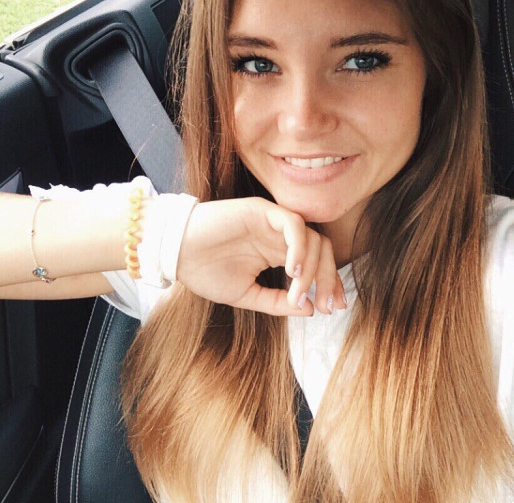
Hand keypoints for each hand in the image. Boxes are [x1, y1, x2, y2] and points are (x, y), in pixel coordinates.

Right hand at [176, 197, 346, 315]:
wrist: (175, 253)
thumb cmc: (205, 271)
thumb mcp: (246, 294)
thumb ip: (277, 302)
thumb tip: (310, 309)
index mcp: (278, 254)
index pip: (316, 263)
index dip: (329, 284)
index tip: (333, 307)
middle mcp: (280, 237)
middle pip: (323, 250)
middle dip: (329, 278)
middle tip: (327, 305)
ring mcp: (273, 222)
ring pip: (313, 237)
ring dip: (313, 268)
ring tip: (299, 292)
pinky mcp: (262, 210)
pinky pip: (293, 225)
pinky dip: (299, 247)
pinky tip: (292, 270)